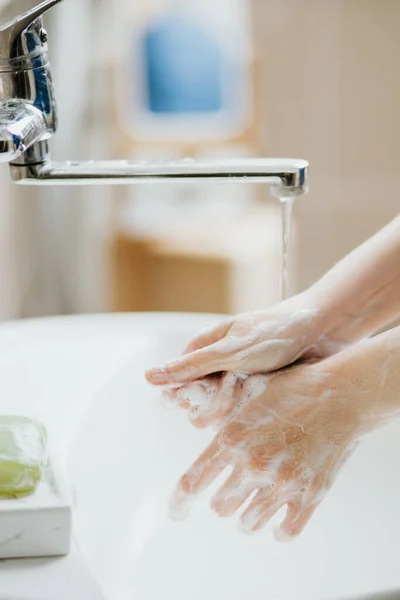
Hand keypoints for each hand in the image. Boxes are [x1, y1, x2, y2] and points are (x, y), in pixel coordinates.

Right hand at [148, 291, 347, 427]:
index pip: (179, 383)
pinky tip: (266, 408)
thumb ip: (191, 366)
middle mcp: (219, 364)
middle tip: (237, 393)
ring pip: (223, 409)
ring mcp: (239, 377)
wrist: (324, 330)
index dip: (189, 396)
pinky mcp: (258, 390)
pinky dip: (253, 410)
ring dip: (235, 409)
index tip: (208, 398)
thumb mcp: (230, 350)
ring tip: (256, 394)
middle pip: (200, 399)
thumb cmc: (275, 333)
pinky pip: (246, 411)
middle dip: (215, 404)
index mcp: (205, 348)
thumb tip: (148, 377)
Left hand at [170, 353, 380, 540]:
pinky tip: (279, 516)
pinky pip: (284, 532)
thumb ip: (222, 414)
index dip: (179, 502)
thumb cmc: (291, 388)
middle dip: (223, 498)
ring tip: (257, 498)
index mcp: (232, 438)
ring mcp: (281, 484)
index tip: (176, 513)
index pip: (192, 482)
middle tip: (234, 487)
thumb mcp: (248, 393)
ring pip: (248, 523)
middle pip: (220, 507)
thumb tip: (196, 419)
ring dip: (247, 514)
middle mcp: (252, 465)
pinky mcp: (309, 496)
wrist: (338, 395)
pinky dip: (278, 528)